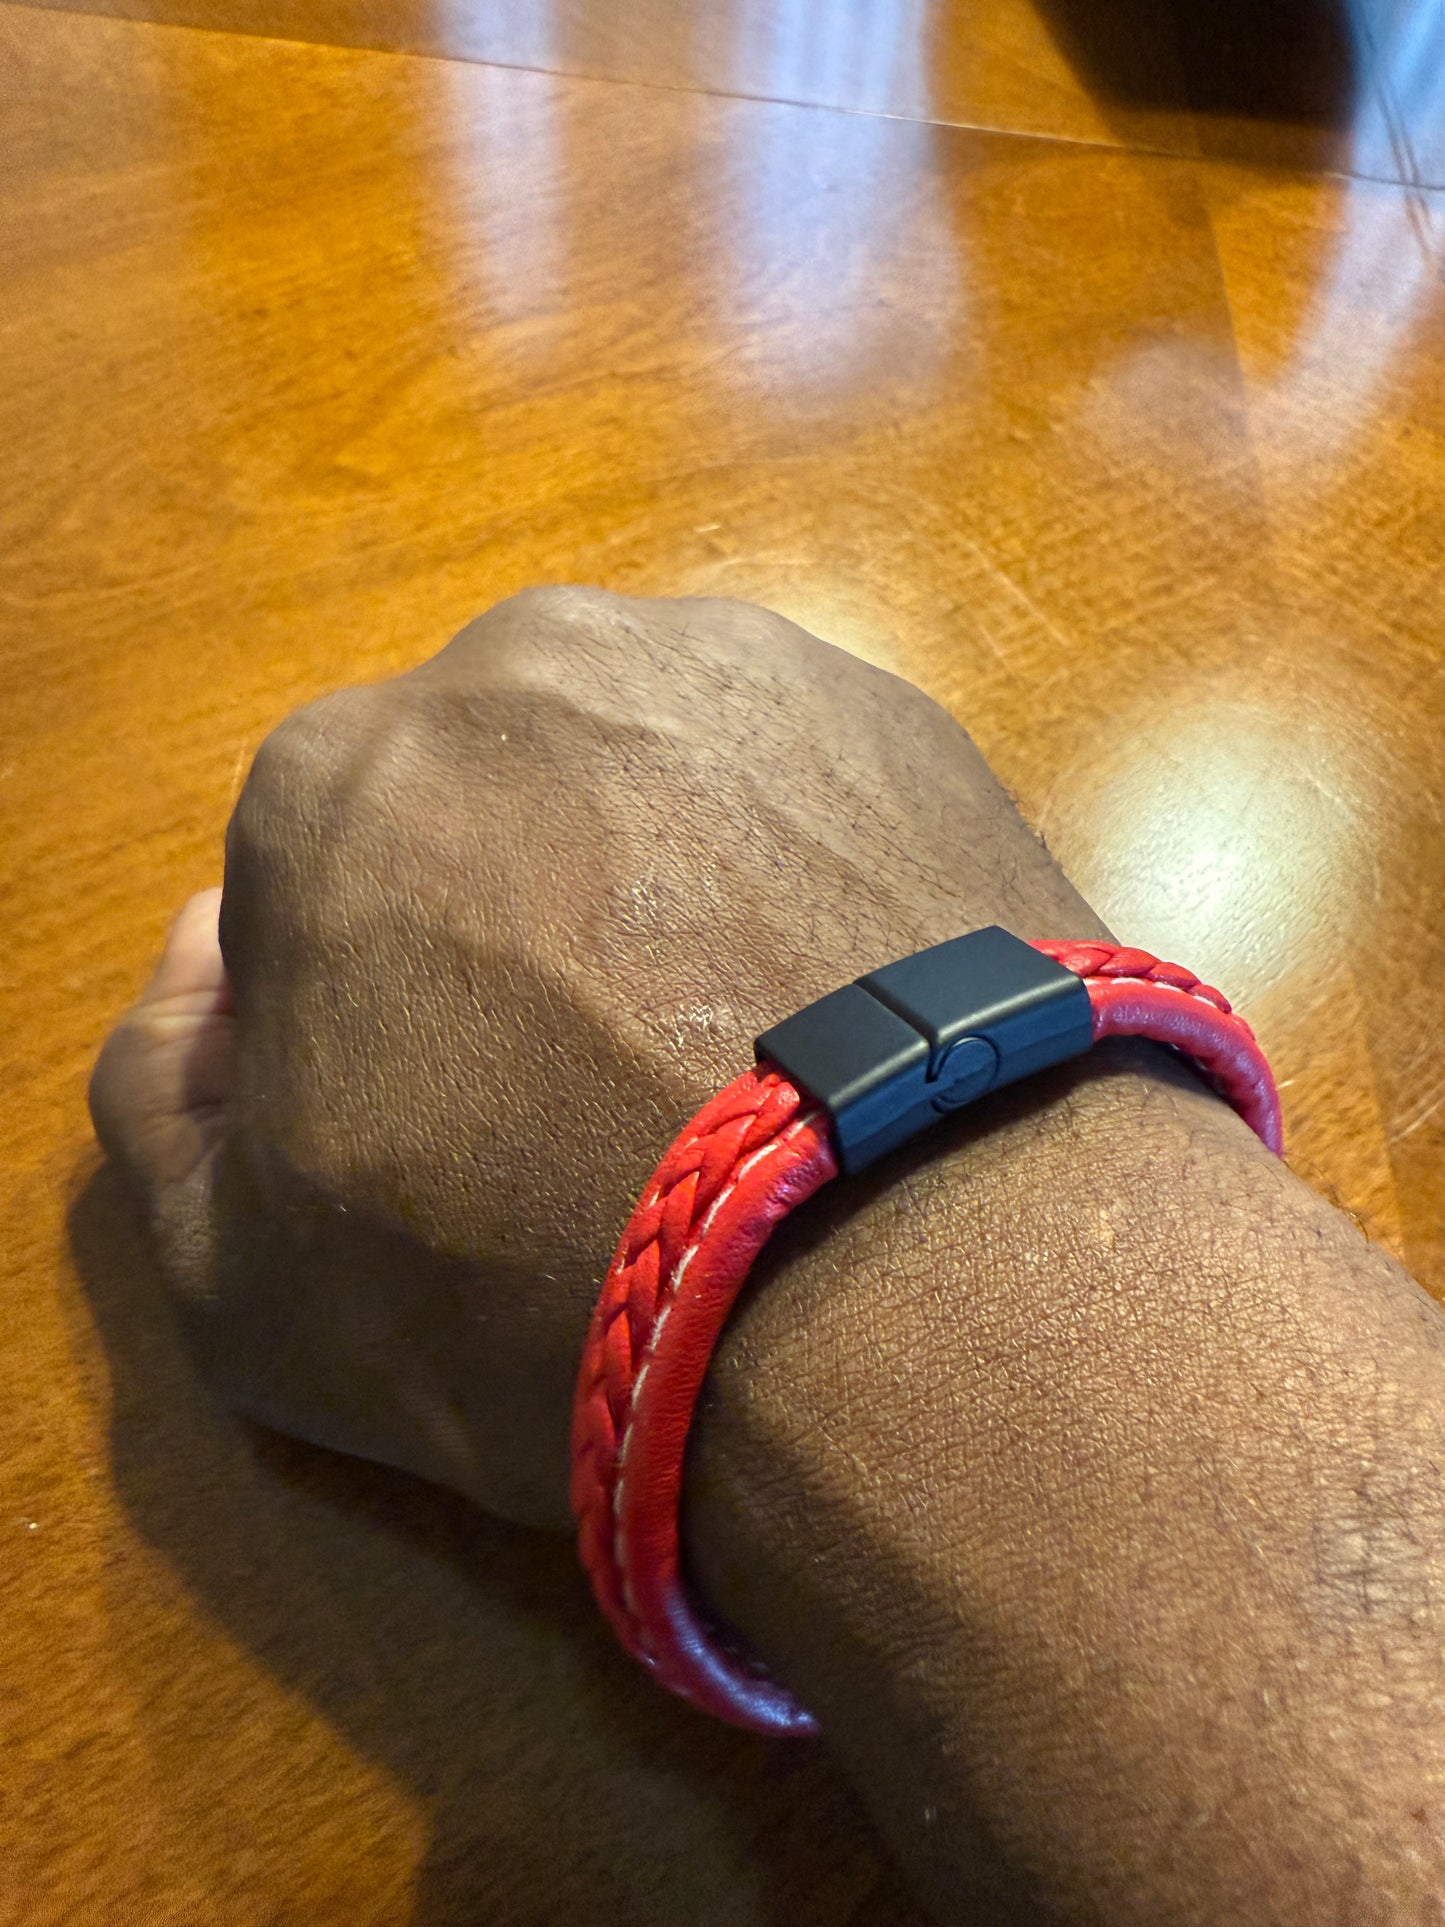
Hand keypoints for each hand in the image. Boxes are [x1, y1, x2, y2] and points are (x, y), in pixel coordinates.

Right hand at [90, 587, 1104, 1529]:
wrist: (902, 1272)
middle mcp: (524, 665)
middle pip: (486, 803)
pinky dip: (799, 872)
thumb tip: (209, 955)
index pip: (317, 885)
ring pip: (649, 777)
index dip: (377, 1013)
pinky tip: (848, 1002)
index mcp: (335, 777)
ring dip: (664, 876)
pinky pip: (797, 789)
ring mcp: (730, 668)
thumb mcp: (243, 1283)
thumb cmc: (538, 1283)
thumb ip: (160, 1089)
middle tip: (610, 1084)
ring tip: (748, 1047)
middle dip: (516, 915)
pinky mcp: (897, 708)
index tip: (459, 1123)